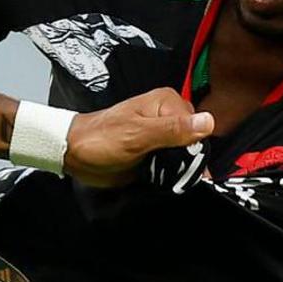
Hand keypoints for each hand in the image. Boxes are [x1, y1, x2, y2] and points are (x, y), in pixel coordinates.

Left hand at [62, 90, 213, 185]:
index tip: (184, 164)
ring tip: (161, 175)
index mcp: (167, 103)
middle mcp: (168, 117)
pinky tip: (160, 179)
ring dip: (178, 170)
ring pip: (185, 156)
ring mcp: (162, 136)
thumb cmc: (100, 139)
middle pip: (195, 143)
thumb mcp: (138, 134)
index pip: (198, 127)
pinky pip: (172, 165)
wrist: (74, 154)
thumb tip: (208, 122)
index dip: (194, 148)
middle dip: (186, 161)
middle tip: (168, 171)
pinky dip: (170, 175)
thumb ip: (173, 129)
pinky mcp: (155, 153)